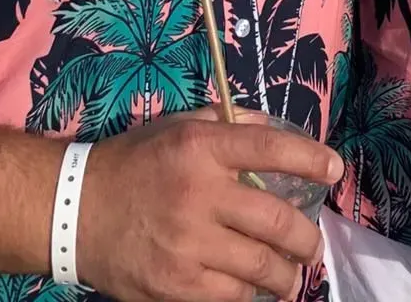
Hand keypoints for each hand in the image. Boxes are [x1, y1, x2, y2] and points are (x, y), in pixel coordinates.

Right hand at [77, 112, 340, 301]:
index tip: (334, 169)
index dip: (310, 159)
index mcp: (200, 148)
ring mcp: (188, 246)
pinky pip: (232, 298)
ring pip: (261, 268)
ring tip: (290, 275)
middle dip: (306, 239)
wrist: (76, 210)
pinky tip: (254, 290)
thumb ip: (227, 126)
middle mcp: (198, 194)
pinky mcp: (175, 287)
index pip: (270, 148)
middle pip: (276, 221)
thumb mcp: (178, 128)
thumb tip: (276, 134)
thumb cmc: (134, 163)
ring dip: (286, 276)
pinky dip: (251, 295)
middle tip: (312, 246)